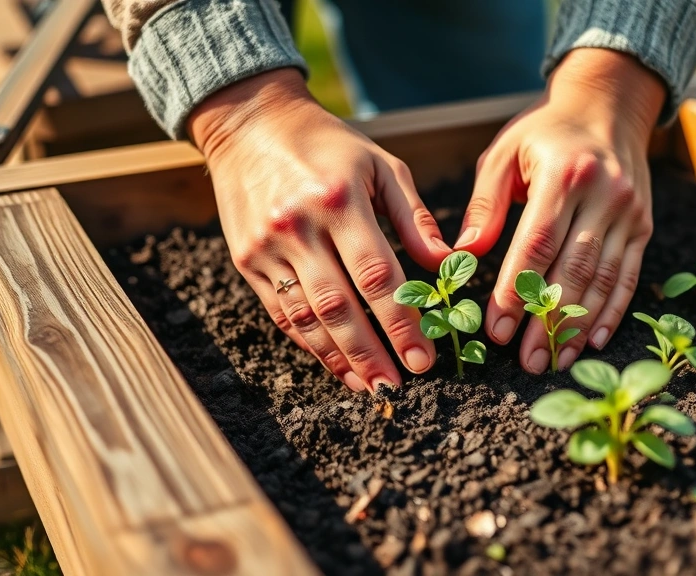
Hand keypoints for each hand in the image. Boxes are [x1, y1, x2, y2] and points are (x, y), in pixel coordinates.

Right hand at [188, 69, 451, 392]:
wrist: (249, 123)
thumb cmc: (328, 144)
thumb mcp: (380, 165)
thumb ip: (415, 217)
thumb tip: (448, 265)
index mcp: (340, 200)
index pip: (377, 275)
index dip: (400, 321)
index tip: (424, 357)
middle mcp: (299, 227)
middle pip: (339, 306)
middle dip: (371, 353)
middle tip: (398, 385)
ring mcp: (267, 247)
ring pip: (306, 317)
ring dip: (339, 358)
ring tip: (369, 386)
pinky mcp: (247, 260)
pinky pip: (281, 311)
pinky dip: (309, 343)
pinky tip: (334, 363)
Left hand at [456, 49, 665, 373]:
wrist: (609, 105)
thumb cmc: (545, 133)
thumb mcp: (504, 153)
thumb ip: (485, 203)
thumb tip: (465, 254)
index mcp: (564, 174)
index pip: (537, 245)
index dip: (517, 291)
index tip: (498, 330)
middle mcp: (604, 194)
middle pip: (573, 270)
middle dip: (549, 322)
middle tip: (528, 361)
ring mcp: (629, 212)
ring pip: (603, 280)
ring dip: (580, 326)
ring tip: (557, 361)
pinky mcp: (643, 226)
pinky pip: (627, 276)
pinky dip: (613, 312)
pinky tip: (596, 341)